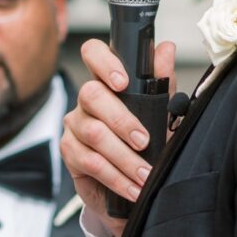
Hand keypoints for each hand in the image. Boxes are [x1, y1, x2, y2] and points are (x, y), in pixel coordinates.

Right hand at [61, 34, 176, 233]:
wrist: (133, 187)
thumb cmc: (146, 144)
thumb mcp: (161, 114)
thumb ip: (163, 83)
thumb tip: (166, 48)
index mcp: (108, 82)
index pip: (93, 54)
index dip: (104, 62)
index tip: (123, 82)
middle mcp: (87, 100)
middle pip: (92, 95)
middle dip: (122, 121)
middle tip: (145, 142)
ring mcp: (75, 125)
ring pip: (94, 133)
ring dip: (124, 158)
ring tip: (145, 174)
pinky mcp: (70, 152)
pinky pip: (90, 162)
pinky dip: (116, 177)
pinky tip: (132, 187)